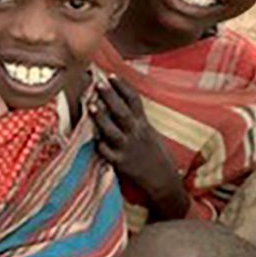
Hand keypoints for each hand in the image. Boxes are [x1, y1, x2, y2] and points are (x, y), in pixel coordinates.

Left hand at [91, 78, 189, 219]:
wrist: (163, 181)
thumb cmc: (156, 156)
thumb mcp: (151, 134)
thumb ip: (138, 121)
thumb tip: (123, 106)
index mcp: (144, 125)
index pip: (134, 101)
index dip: (123, 87)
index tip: (112, 75)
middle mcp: (136, 134)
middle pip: (122, 111)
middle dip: (110, 96)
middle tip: (99, 82)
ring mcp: (128, 148)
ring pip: (112, 130)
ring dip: (101, 118)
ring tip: (91, 105)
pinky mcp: (121, 163)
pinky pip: (106, 152)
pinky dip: (99, 144)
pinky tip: (93, 138)